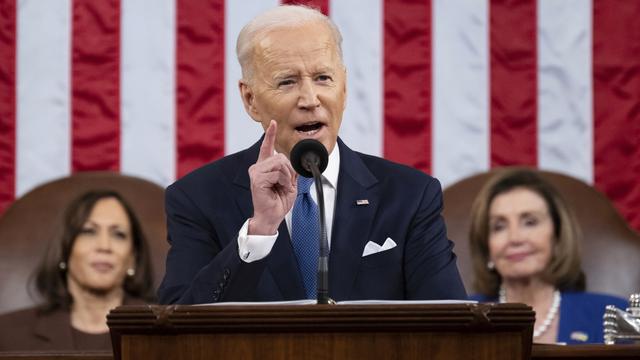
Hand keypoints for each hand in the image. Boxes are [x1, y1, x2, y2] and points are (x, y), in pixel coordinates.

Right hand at [248, 120, 296, 234]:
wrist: (272, 216)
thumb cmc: (278, 202)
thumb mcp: (290, 183)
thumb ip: (292, 171)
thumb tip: (299, 162)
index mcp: (265, 167)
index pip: (267, 147)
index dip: (271, 134)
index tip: (273, 122)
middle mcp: (258, 167)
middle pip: (281, 156)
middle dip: (290, 171)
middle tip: (286, 184)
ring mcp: (256, 172)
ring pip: (280, 163)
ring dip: (287, 177)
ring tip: (281, 187)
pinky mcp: (257, 178)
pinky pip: (277, 173)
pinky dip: (283, 181)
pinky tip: (277, 189)